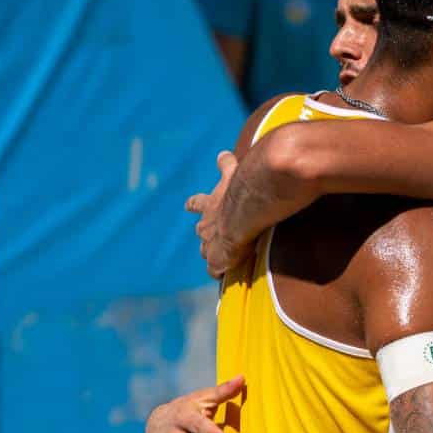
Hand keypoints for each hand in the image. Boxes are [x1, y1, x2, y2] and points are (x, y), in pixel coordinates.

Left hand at [185, 150, 247, 278]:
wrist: (243, 209)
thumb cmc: (242, 189)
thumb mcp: (232, 172)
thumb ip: (227, 166)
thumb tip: (222, 155)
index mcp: (211, 202)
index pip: (198, 203)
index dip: (195, 204)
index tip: (189, 206)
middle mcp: (208, 221)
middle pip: (200, 226)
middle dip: (202, 228)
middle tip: (201, 231)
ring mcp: (211, 240)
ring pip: (204, 248)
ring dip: (208, 250)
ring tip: (212, 257)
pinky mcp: (218, 257)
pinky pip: (215, 268)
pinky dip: (217, 271)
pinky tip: (219, 277)